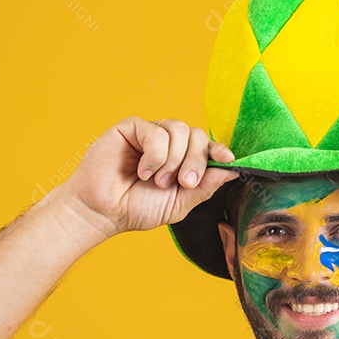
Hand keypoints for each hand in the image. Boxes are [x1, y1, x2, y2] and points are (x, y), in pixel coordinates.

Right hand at [57, 117, 238, 236]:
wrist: (104, 211)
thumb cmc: (137, 208)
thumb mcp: (180, 203)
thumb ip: (205, 186)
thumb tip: (234, 170)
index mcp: (183, 160)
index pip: (208, 147)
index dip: (219, 150)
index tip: (228, 160)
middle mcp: (169, 144)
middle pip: (198, 136)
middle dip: (196, 161)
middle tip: (184, 183)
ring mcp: (151, 133)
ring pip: (180, 131)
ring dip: (172, 161)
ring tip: (156, 181)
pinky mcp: (132, 127)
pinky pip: (156, 132)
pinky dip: (154, 156)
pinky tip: (142, 171)